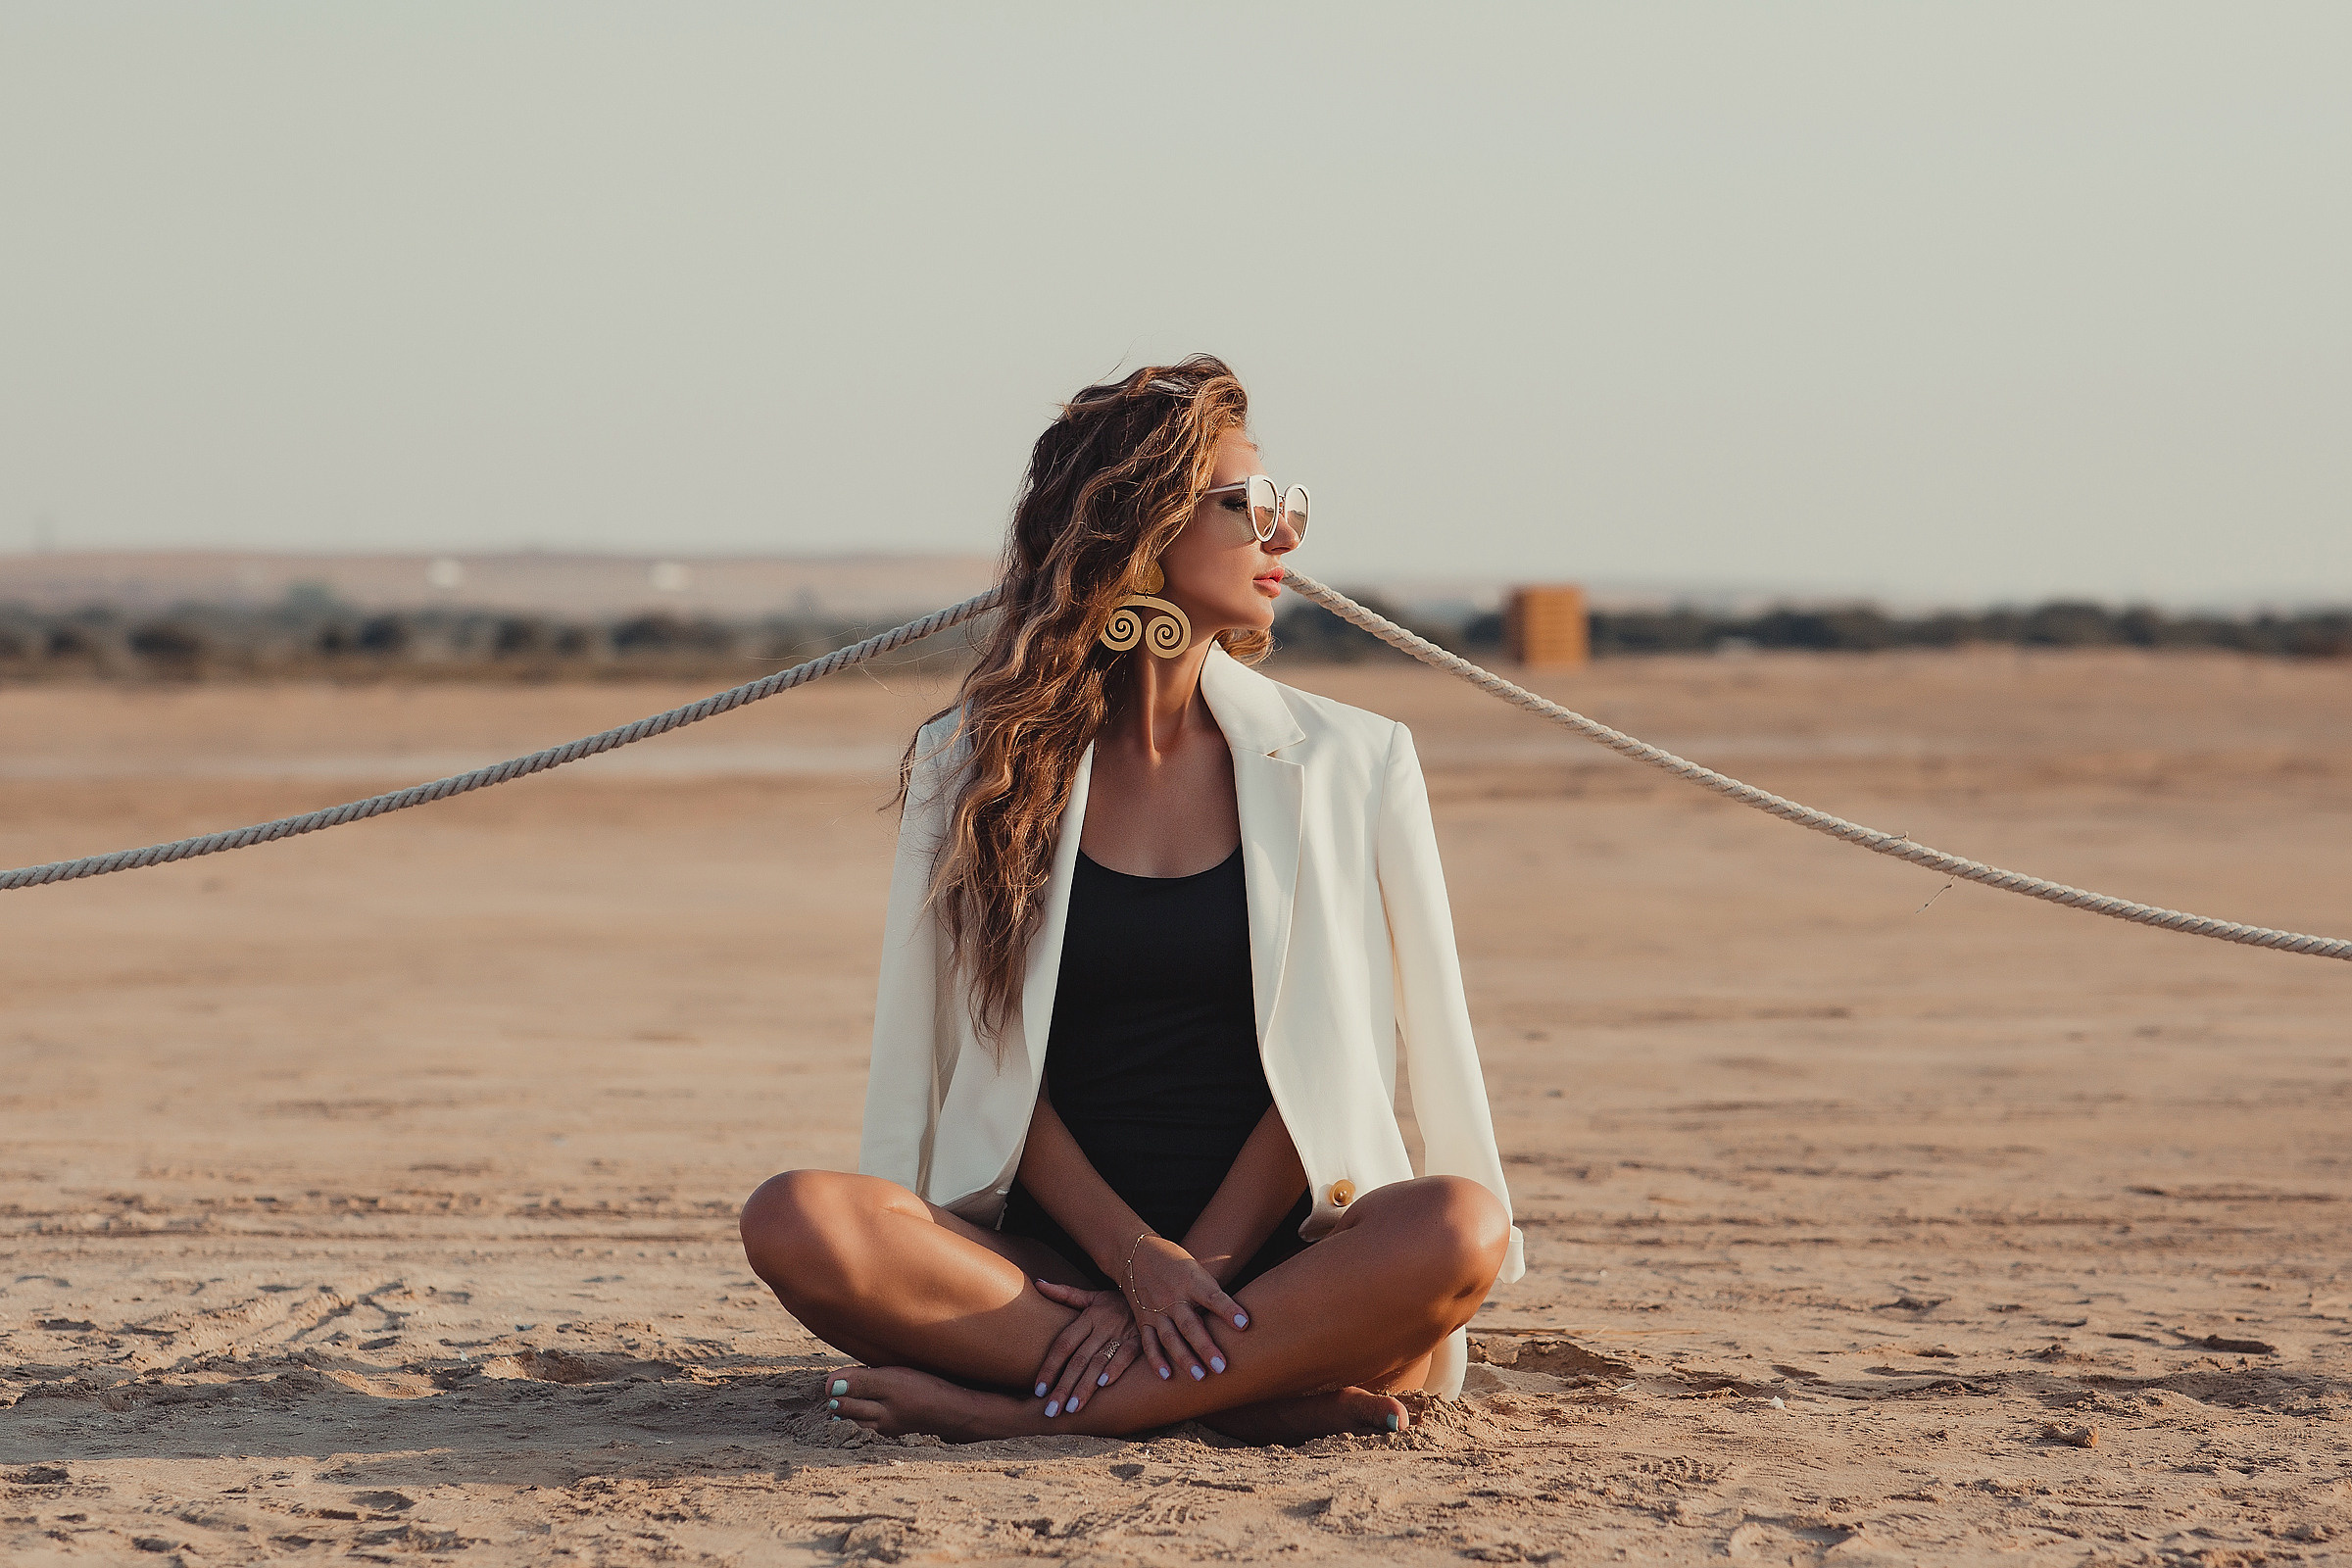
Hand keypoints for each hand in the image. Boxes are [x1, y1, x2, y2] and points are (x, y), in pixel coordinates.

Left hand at [1027, 1280, 1141, 1416]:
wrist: (1154, 1295)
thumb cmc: (1117, 1302)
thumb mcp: (1092, 1296)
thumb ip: (1065, 1294)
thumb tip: (1039, 1284)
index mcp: (1088, 1317)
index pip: (1063, 1344)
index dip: (1050, 1367)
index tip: (1038, 1390)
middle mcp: (1103, 1326)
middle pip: (1078, 1359)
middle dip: (1064, 1386)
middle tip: (1051, 1411)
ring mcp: (1122, 1333)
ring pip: (1099, 1361)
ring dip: (1086, 1386)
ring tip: (1073, 1408)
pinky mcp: (1140, 1340)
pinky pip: (1127, 1354)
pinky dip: (1116, 1368)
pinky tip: (1104, 1385)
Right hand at [1121, 1233, 1249, 1381]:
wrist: (1135, 1253)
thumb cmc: (1175, 1262)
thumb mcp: (1195, 1269)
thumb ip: (1210, 1292)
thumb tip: (1236, 1318)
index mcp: (1191, 1281)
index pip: (1212, 1297)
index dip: (1228, 1310)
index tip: (1245, 1323)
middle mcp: (1172, 1297)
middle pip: (1190, 1325)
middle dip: (1205, 1347)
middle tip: (1221, 1367)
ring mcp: (1155, 1309)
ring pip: (1170, 1337)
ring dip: (1184, 1358)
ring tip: (1199, 1376)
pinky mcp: (1143, 1319)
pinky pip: (1148, 1342)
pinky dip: (1156, 1360)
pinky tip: (1167, 1376)